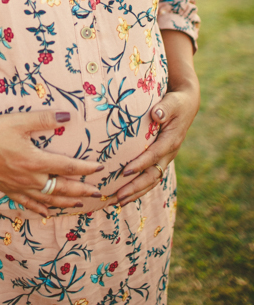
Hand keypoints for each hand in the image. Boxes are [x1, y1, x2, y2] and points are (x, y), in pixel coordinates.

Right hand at [0, 110, 104, 216]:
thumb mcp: (20, 121)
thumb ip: (44, 119)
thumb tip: (67, 116)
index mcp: (35, 161)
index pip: (67, 167)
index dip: (85, 168)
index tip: (100, 168)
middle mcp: (30, 178)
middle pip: (61, 188)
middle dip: (81, 190)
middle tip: (97, 193)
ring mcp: (18, 186)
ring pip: (47, 199)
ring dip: (64, 202)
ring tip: (79, 204)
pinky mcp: (7, 189)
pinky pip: (27, 203)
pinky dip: (39, 209)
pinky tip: (46, 213)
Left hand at [114, 78, 199, 206]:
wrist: (187, 105)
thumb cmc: (176, 103)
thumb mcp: (172, 102)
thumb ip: (164, 108)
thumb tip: (156, 114)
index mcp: (172, 140)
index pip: (154, 155)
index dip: (140, 164)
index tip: (124, 172)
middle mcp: (169, 153)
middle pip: (152, 176)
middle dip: (135, 187)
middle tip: (118, 196)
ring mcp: (165, 158)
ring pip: (151, 181)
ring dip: (135, 192)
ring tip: (117, 202)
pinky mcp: (160, 159)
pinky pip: (150, 177)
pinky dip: (138, 187)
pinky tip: (124, 194)